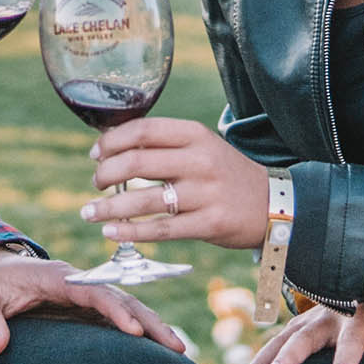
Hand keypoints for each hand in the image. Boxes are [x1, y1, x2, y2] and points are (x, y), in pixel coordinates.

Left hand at [0, 246, 186, 356]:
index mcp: (56, 278)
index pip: (93, 291)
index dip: (114, 309)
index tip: (133, 330)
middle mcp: (79, 285)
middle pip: (121, 299)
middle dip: (149, 321)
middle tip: (176, 346)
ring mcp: (85, 298)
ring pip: (127, 309)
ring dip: (152, 328)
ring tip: (180, 352)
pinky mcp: (86, 311)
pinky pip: (118, 320)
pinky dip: (140, 334)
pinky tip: (159, 354)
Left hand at [82, 117, 268, 249]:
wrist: (275, 204)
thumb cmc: (226, 174)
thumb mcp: (202, 147)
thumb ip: (165, 145)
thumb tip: (111, 148)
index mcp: (195, 135)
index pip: (142, 130)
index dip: (111, 142)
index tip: (95, 154)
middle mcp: (200, 161)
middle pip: (137, 162)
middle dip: (105, 174)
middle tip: (95, 184)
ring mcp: (206, 194)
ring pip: (144, 200)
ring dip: (109, 208)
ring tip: (89, 212)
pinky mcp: (209, 224)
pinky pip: (161, 229)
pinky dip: (130, 232)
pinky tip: (111, 232)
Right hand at [238, 304, 363, 363]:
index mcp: (362, 317)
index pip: (353, 339)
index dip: (345, 358)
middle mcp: (332, 315)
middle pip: (306, 336)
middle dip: (289, 358)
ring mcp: (311, 317)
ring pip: (283, 338)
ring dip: (263, 359)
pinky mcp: (300, 323)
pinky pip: (277, 340)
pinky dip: (261, 358)